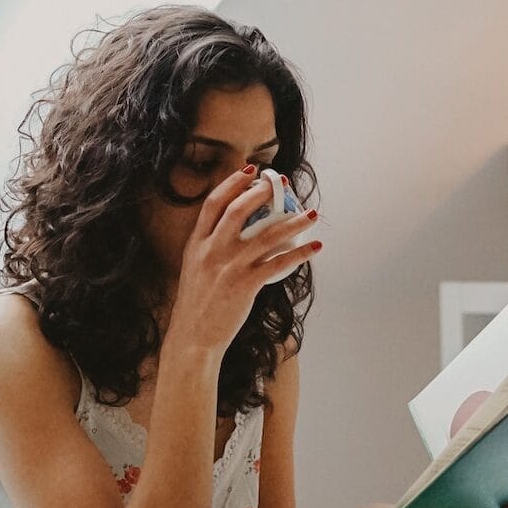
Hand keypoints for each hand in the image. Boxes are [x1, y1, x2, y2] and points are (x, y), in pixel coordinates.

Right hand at [167, 165, 320, 353]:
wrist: (193, 336)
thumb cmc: (197, 305)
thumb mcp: (195, 268)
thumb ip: (211, 247)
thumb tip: (238, 233)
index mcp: (197, 243)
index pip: (214, 204)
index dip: (233, 183)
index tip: (251, 171)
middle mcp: (212, 250)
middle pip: (239, 211)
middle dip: (263, 193)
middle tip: (283, 184)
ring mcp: (229, 267)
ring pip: (266, 235)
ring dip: (293, 222)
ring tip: (311, 215)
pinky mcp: (245, 285)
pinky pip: (279, 264)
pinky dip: (300, 254)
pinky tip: (315, 248)